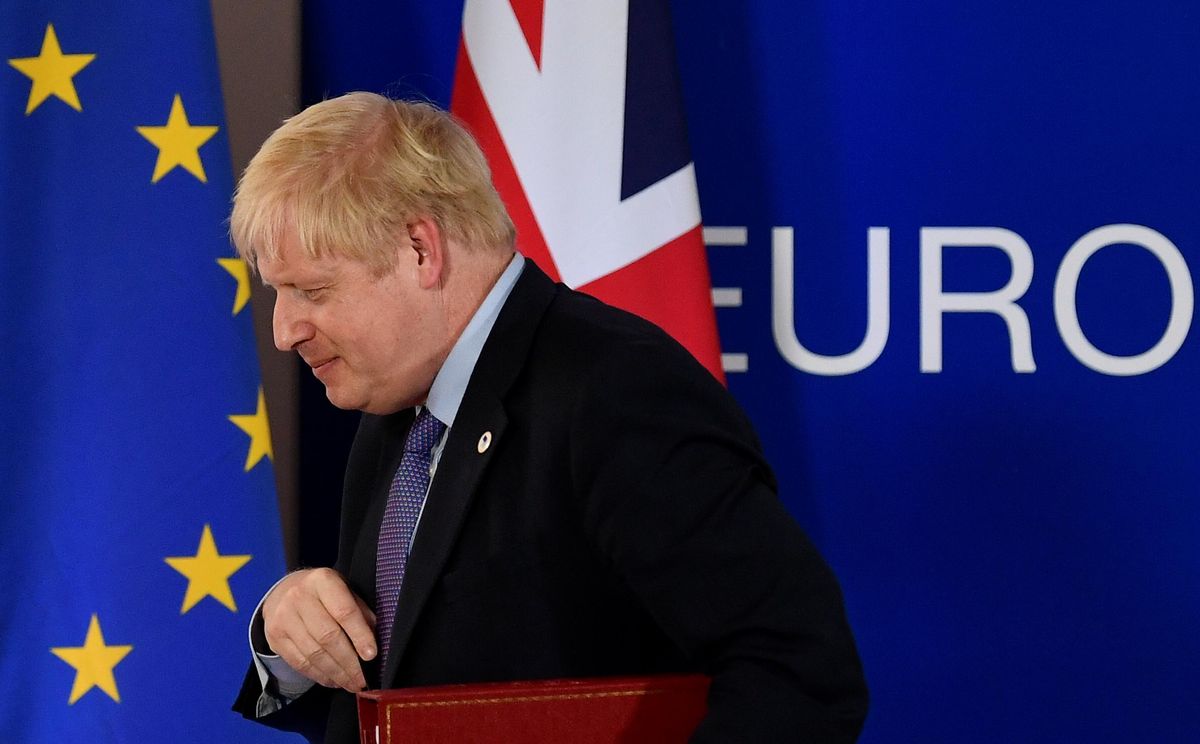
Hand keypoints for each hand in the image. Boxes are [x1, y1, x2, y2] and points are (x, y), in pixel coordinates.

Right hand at [262, 568, 376, 691]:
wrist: (283, 591)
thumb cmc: (323, 593)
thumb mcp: (344, 590)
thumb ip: (360, 612)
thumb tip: (374, 642)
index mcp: (323, 581)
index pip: (344, 612)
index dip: (360, 636)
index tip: (371, 655)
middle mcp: (299, 598)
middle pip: (328, 637)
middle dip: (349, 663)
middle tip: (363, 679)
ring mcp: (283, 618)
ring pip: (314, 654)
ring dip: (336, 673)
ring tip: (351, 683)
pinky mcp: (275, 638)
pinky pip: (300, 663)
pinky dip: (319, 675)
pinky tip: (333, 680)